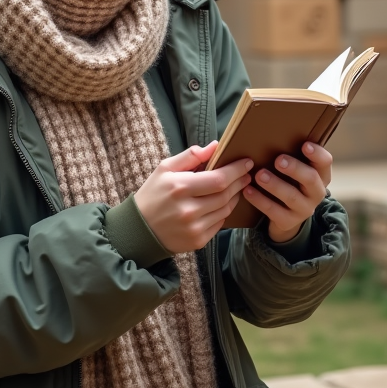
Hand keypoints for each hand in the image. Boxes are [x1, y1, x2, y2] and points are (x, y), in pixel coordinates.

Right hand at [134, 141, 253, 253]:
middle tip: (246, 174)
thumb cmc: (152, 194)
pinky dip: (224, 212)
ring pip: (225, 209)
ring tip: (236, 187)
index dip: (236, 170)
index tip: (247, 162)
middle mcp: (188, 210)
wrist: (139, 229)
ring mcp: (194, 228)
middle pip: (225, 194)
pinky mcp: (198, 241)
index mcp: (180, 187)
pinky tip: (222, 204)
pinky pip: (220, 224)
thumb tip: (215, 146)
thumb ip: (191, 156)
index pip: (219, 179)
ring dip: (234, 197)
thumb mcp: (165, 169)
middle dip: (239, 182)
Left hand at [242, 142, 332, 243]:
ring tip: (259, 175)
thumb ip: (289, 154)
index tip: (304, 145)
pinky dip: (260, 200)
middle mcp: (316, 192)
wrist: (285, 215)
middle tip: (278, 160)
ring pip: (291, 196)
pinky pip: (274, 211)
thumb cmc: (288, 181)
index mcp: (320, 175)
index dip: (317, 154)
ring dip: (275, 185)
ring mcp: (304, 209)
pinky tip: (247, 190)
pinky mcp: (288, 221)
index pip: (325, 162)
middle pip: (311, 179)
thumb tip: (268, 133)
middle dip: (295, 168)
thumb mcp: (294, 170)